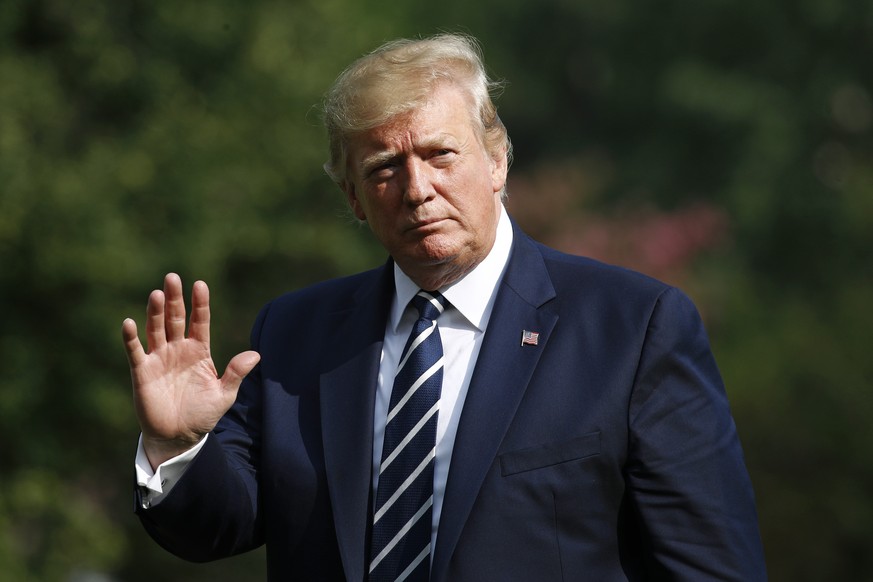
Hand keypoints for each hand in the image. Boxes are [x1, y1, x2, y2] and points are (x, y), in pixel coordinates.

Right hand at [122, 273, 259, 468]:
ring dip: (155, 313)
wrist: (179, 437)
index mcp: (199, 351)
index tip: (200, 285)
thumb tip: (256, 354)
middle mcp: (178, 349)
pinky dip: (131, 338)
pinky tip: (129, 322)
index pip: (200, 321)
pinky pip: (136, 351)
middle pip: (175, 318)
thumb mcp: (224, 395)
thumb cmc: (202, 414)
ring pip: (156, 329)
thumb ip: (236, 374)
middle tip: (172, 277)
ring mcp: (159, 359)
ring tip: (157, 294)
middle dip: (174, 299)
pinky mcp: (142, 372)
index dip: (200, 304)